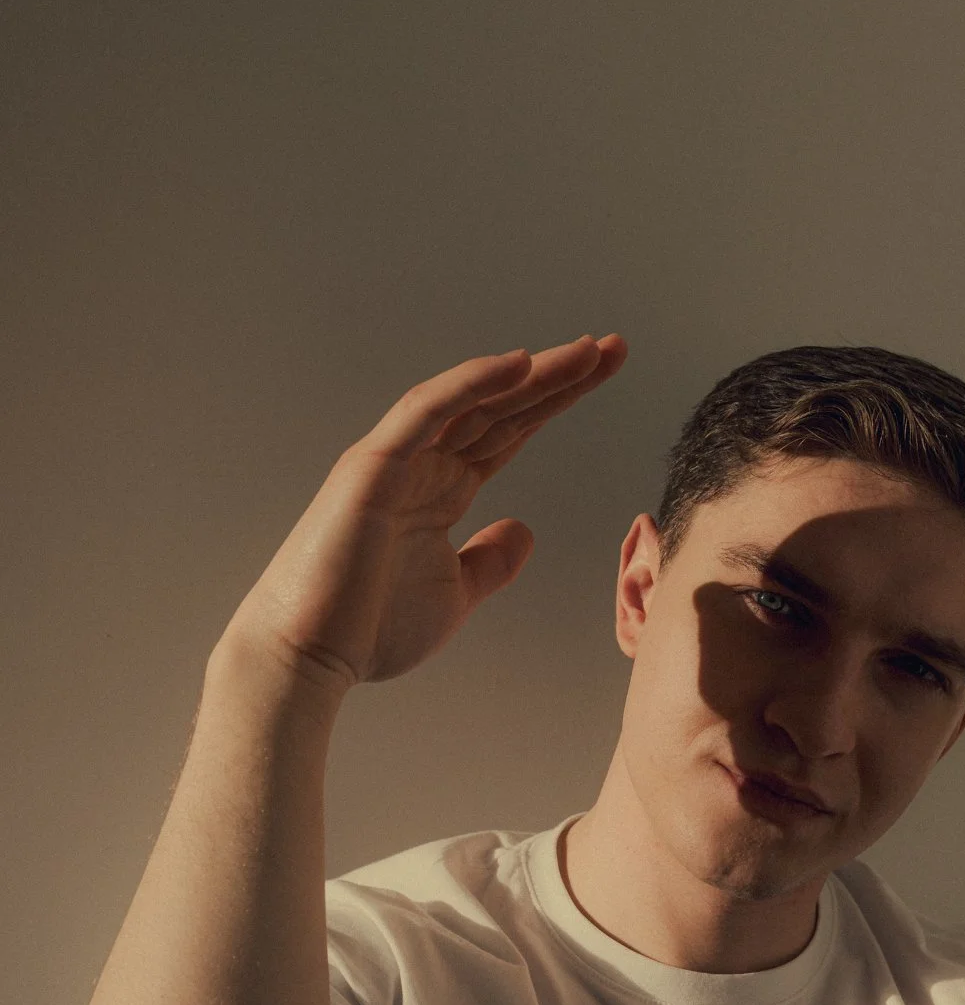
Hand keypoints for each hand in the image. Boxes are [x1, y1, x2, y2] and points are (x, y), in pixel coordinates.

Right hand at [221, 332, 627, 689]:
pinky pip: (426, 411)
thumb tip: (523, 530)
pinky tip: (518, 365)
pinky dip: (470, 385)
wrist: (310, 657)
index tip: (603, 375)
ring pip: (472, 400)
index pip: (510, 432)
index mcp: (443, 490)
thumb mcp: (457, 594)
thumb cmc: (371, 629)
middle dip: (558, 376)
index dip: (555, 402)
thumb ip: (490, 561)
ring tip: (587, 351)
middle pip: (501, 407)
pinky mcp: (372, 467)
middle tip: (613, 347)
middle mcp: (423, 465)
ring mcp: (397, 460)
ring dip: (529, 373)